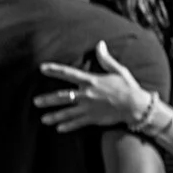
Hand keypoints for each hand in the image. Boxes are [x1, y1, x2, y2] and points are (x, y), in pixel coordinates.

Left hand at [36, 39, 151, 131]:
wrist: (136, 105)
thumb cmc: (128, 87)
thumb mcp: (118, 70)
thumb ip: (106, 58)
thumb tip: (100, 44)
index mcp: (90, 80)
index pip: (68, 74)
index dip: (54, 70)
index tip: (42, 68)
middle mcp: (86, 94)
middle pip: (62, 97)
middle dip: (48, 100)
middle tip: (36, 102)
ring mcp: (89, 108)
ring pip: (67, 112)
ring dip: (54, 116)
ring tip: (43, 119)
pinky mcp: (94, 118)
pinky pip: (78, 123)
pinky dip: (68, 126)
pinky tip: (58, 129)